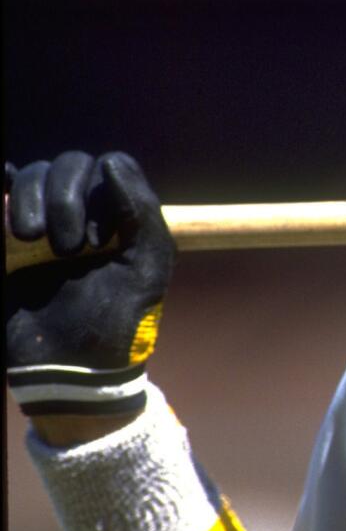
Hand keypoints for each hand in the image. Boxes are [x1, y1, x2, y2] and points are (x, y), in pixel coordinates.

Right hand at [5, 151, 174, 416]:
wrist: (70, 369)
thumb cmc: (117, 320)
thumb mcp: (147, 266)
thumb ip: (140, 212)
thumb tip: (111, 161)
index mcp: (116, 217)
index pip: (105, 167)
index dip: (98, 192)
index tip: (97, 238)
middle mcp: (79, 213)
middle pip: (64, 165)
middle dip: (63, 197)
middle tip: (65, 248)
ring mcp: (39, 224)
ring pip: (29, 176)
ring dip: (29, 196)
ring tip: (31, 240)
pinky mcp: (6, 243)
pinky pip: (1, 197)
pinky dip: (2, 192)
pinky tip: (2, 202)